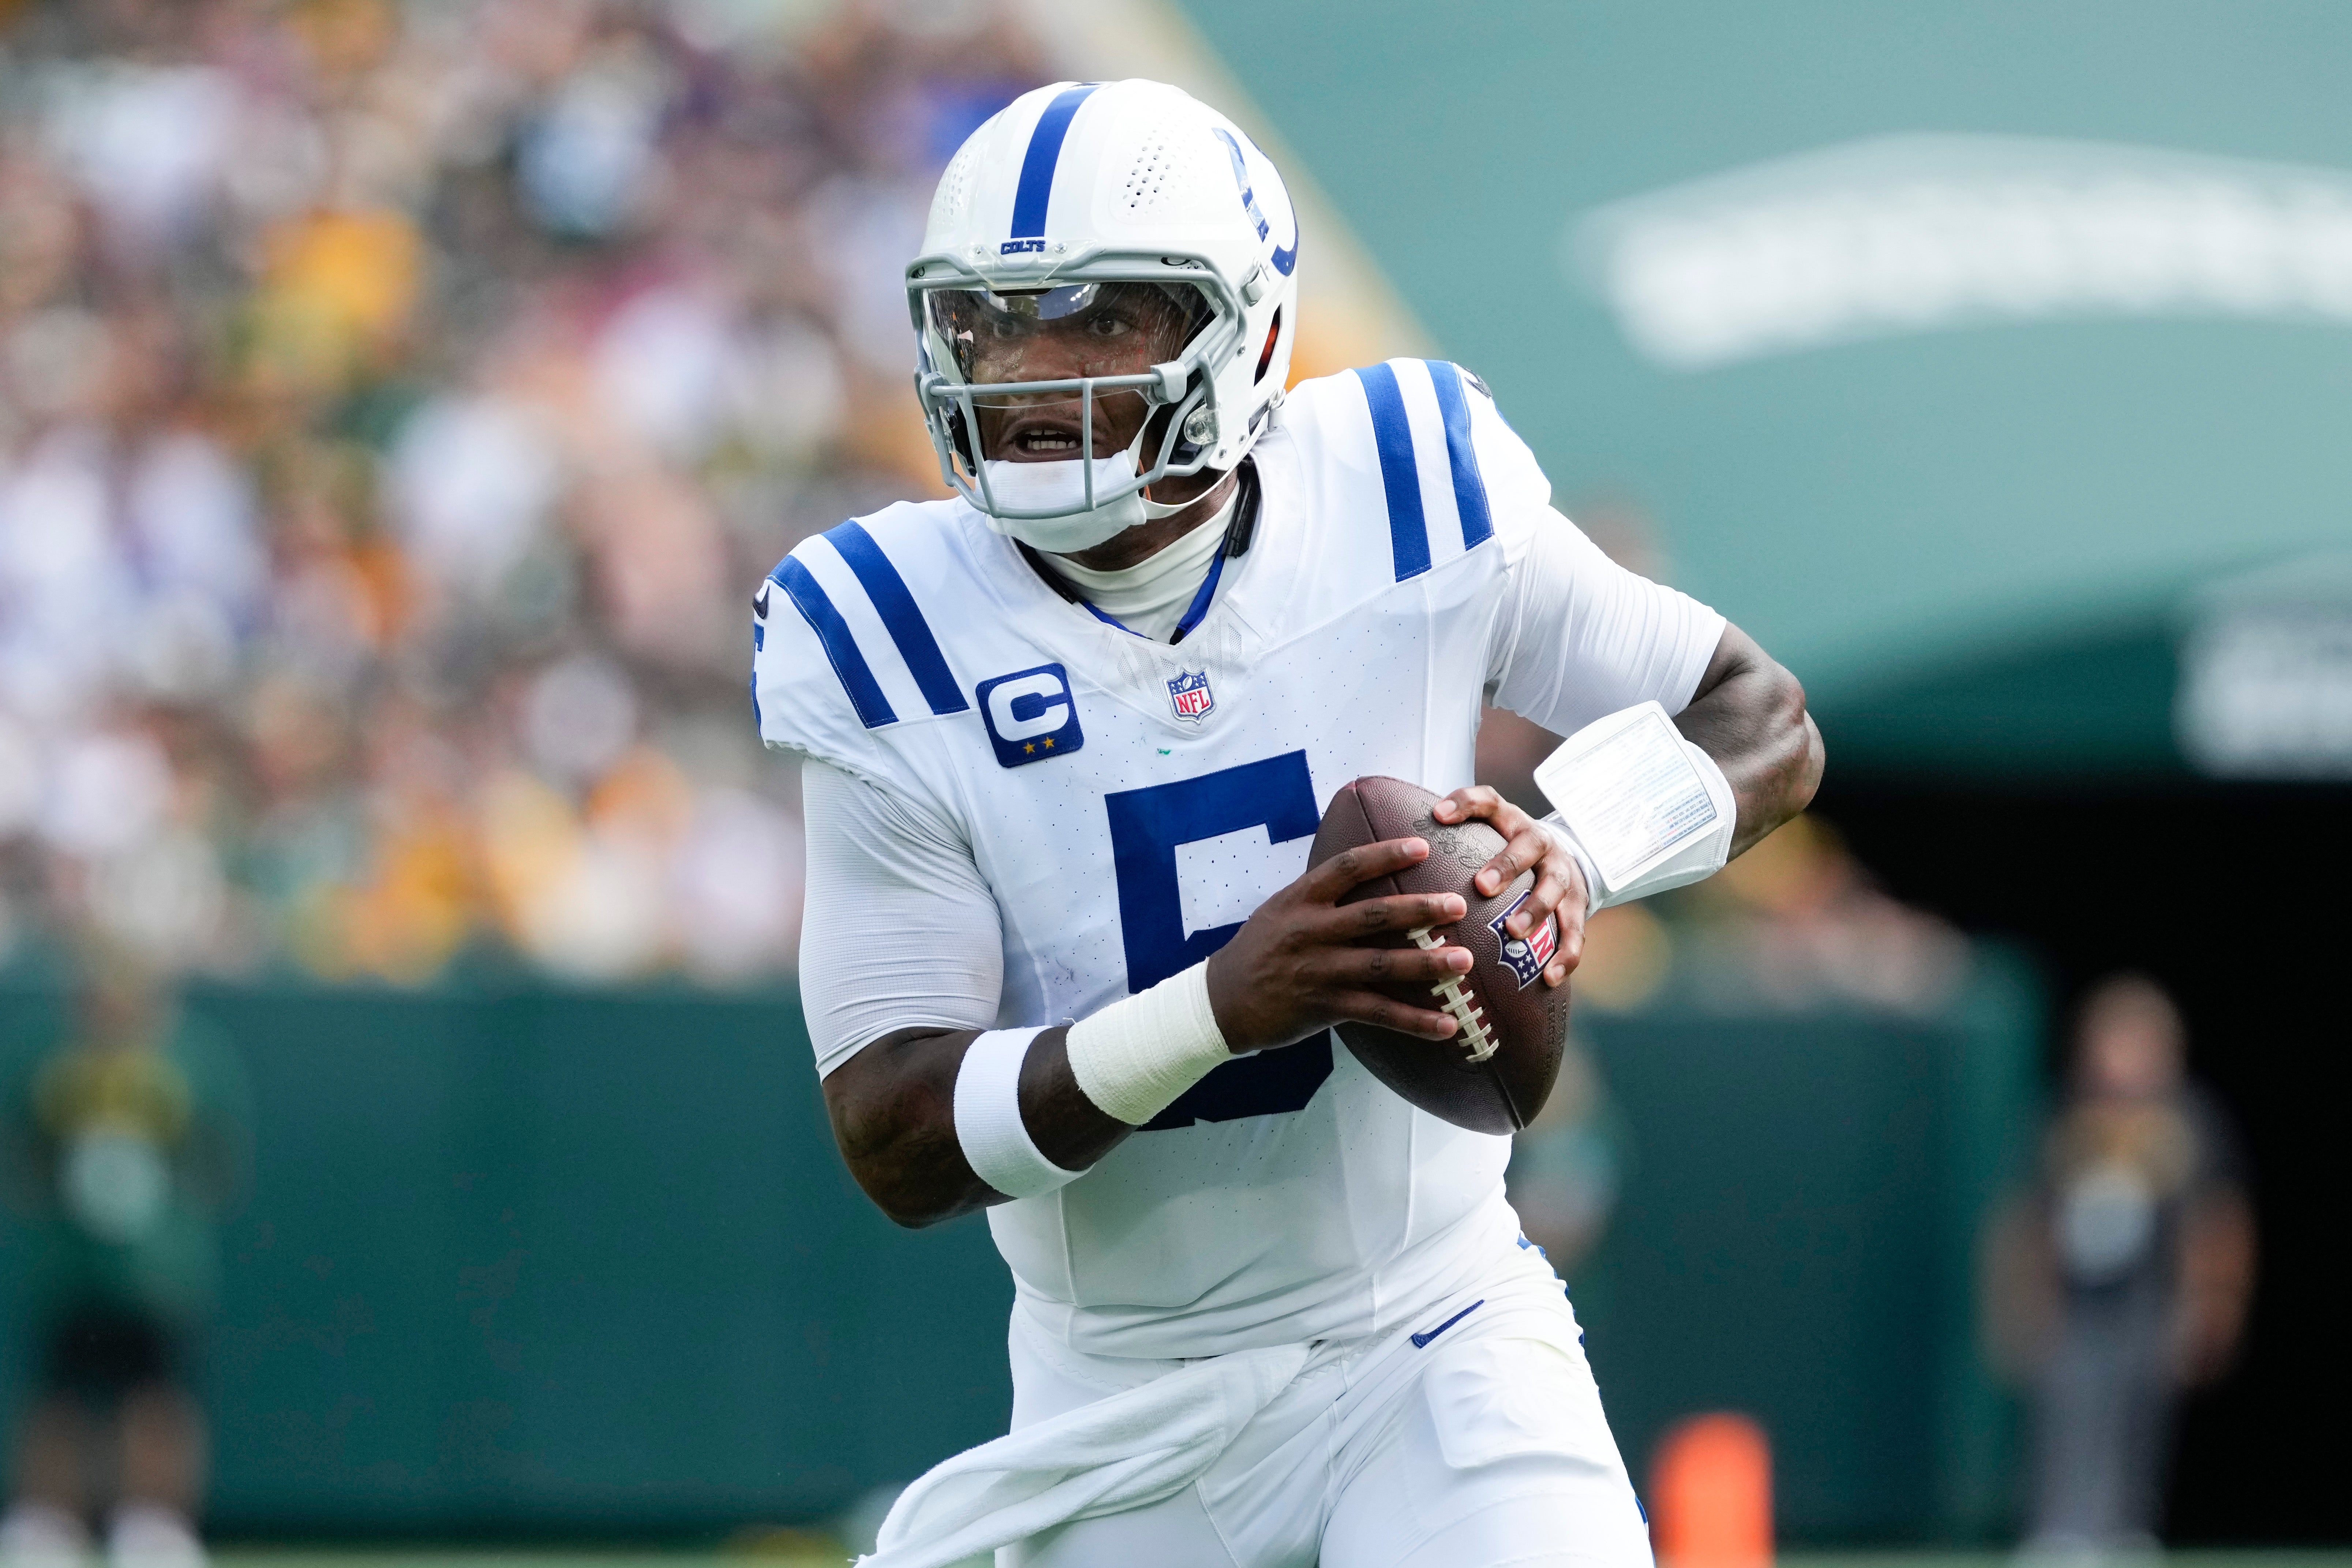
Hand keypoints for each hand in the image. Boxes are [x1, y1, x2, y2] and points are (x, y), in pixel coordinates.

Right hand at [1205, 838, 1473, 1052]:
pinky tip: (1446, 1025)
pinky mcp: (1324, 1007)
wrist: (1221, 1002)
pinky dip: (1414, 1021)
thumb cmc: (1257, 952)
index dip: (1385, 855)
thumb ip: (1320, 896)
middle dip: (1420, 909)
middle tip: (1458, 905)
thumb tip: (1365, 875)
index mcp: (1300, 899)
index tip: (1421, 847)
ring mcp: (1318, 970)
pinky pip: (1378, 1013)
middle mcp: (1310, 931)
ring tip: (1465, 960)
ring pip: (1381, 965)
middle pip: (1373, 915)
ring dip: (1427, 963)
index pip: (1346, 867)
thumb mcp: (1280, 911)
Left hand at [1429, 786, 1585, 987]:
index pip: (1487, 801)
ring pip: (1555, 887)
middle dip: (1506, 865)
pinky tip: (1549, 977)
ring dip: (1535, 910)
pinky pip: (1575, 931)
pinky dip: (1565, 955)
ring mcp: (1562, 872)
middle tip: (1482, 886)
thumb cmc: (1504, 852)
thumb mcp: (1481, 835)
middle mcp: (1540, 841)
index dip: (1464, 804)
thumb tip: (1389, 854)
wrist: (1559, 859)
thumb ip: (1445, 841)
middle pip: (1528, 845)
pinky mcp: (1579, 904)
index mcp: (1509, 820)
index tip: (1438, 815)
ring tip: (1513, 933)